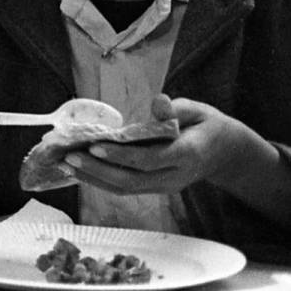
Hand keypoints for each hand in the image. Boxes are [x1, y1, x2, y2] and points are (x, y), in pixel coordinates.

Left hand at [62, 93, 250, 196]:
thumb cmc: (207, 126)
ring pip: (126, 188)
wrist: (225, 152)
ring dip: (93, 178)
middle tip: (68, 156)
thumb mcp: (198, 111)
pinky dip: (100, 181)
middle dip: (98, 169)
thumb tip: (158, 101)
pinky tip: (79, 170)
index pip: (149, 159)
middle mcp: (174, 176)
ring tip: (65, 164)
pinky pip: (126, 188)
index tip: (95, 145)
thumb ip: (177, 109)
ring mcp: (165, 186)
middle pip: (132, 179)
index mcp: (187, 155)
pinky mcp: (156, 188)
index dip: (121, 155)